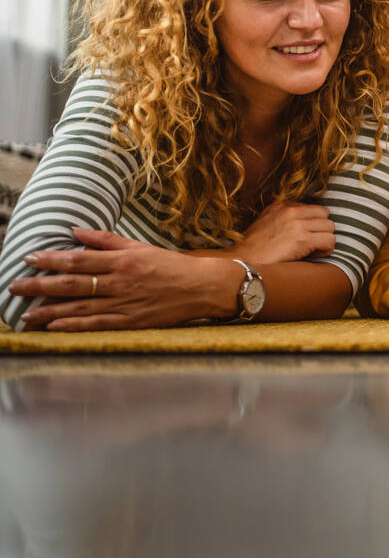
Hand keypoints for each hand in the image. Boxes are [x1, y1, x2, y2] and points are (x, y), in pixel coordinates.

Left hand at [9, 228, 240, 330]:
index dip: (52, 259)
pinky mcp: (130, 322)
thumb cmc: (171, 265)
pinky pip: (96, 324)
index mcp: (123, 260)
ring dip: (49, 311)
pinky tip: (54, 326)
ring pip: (79, 307)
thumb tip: (76, 231)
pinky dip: (73, 325)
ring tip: (25, 313)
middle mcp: (120, 282)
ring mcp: (124, 304)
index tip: (30, 257)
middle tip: (14, 286)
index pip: (79, 259)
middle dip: (40, 285)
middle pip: (72, 284)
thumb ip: (106, 240)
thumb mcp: (140, 246)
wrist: (201, 287)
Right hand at [234, 202, 335, 263]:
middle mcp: (291, 211)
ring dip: (325, 239)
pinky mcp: (302, 239)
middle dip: (322, 229)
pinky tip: (314, 255)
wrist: (243, 261)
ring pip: (330, 227)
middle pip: (325, 214)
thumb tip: (304, 223)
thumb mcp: (266, 222)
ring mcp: (297, 224)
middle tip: (314, 242)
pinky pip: (329, 240)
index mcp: (282, 205)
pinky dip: (326, 249)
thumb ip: (284, 218)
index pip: (313, 208)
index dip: (313, 223)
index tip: (306, 235)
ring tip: (314, 250)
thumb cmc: (254, 249)